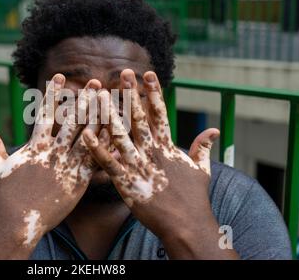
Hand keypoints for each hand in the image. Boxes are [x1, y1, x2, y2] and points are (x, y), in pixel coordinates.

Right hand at [0, 74, 100, 248]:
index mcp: (35, 146)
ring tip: (111, 101)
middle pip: (74, 120)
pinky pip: (97, 159)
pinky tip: (119, 134)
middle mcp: (54, 152)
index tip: (59, 76)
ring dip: (101, 117)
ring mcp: (68, 166)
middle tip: (96, 82)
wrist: (16, 222)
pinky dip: (108, 146)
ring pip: (89, 137)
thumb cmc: (4, 196)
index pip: (45, 113)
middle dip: (86, 99)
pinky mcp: (80, 180)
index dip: (53, 93)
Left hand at [83, 69, 236, 258]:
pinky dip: (96, 148)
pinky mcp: (126, 182)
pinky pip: (107, 163)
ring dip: (109, 114)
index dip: (154, 93)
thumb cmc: (194, 198)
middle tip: (123, 73)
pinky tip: (85, 133)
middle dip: (131, 94)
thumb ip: (203, 148)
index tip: (148, 74)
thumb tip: (213, 131)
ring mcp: (139, 166)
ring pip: (121, 135)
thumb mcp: (202, 169)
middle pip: (140, 118)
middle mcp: (152, 152)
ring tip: (99, 95)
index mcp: (168, 147)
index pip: (160, 113)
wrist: (187, 225)